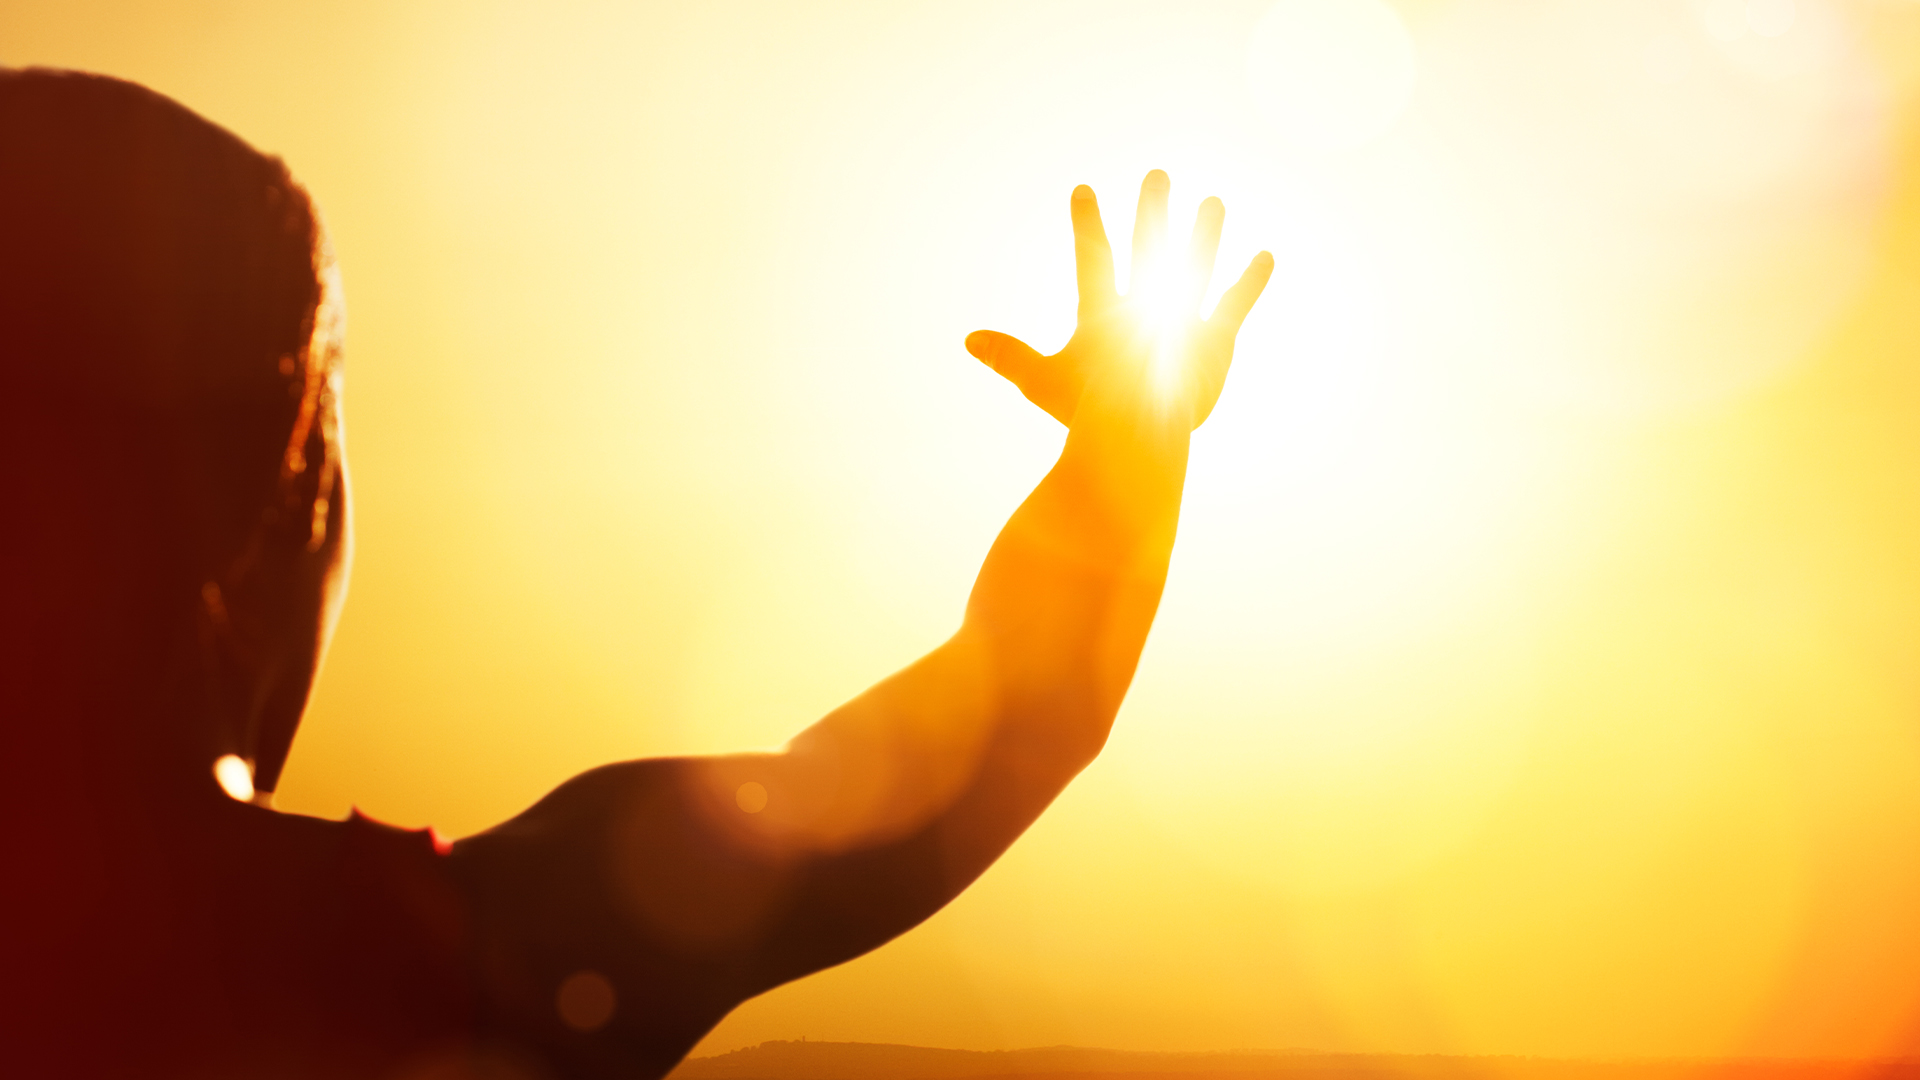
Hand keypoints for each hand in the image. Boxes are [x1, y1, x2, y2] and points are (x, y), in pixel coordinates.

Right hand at [966, 170, 1272, 429]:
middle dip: (1153, 212)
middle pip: (1151, 250)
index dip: (1087, 224)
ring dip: (1206, 233)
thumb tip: (968, 340)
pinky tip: (1267, 255)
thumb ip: (1008, 357)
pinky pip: (1237, 304)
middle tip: (1158, 174)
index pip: (1094, 260)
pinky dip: (1253, 280)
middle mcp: (1147, 307)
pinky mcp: (1215, 343)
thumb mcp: (1041, 382)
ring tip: (1214, 202)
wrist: (1136, 431)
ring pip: (1198, 266)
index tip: (1084, 190)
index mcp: (1104, 314)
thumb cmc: (1084, 412)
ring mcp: (1183, 321)